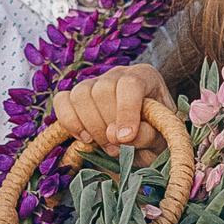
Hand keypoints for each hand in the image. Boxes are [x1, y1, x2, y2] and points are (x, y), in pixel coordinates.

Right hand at [49, 66, 170, 160]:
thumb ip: (147, 135)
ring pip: (81, 94)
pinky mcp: (76, 96)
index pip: (130, 84)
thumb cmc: (157, 136)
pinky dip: (70, 122)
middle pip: (102, 90)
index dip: (126, 112)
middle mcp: (118, 74)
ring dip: (90, 126)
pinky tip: (86, 138)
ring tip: (106, 146)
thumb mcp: (161, 138)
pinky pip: (62, 101)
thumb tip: (116, 135)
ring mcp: (95, 83)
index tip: (125, 138)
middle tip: (118, 149)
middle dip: (107, 125)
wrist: (145, 141)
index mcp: (145, 76)